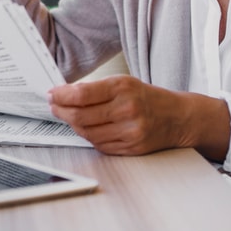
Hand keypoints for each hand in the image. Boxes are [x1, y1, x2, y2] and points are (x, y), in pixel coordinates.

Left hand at [48, 75, 230, 157]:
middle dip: (61, 111)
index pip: (82, 94)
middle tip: (54, 106)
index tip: (52, 94)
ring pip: (87, 133)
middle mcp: (127, 109)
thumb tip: (64, 94)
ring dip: (72, 125)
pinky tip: (86, 128)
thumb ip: (96, 89)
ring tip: (68, 116)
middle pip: (80, 116)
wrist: (178, 117)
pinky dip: (88, 136)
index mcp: (124, 88)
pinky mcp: (130, 148)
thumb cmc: (148, 98)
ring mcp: (129, 131)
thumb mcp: (124, 83)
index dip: (61, 95)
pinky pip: (99, 145)